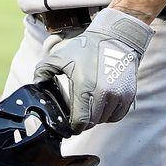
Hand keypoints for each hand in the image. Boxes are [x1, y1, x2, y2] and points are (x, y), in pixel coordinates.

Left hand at [33, 7, 153, 133]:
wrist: (116, 38)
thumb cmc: (87, 48)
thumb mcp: (61, 56)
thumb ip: (43, 71)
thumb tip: (36, 84)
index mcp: (85, 87)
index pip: (80, 121)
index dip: (73, 127)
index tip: (70, 124)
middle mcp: (103, 94)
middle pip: (92, 123)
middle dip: (84, 122)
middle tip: (79, 115)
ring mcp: (118, 95)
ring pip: (104, 120)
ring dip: (97, 117)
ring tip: (91, 106)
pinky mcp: (129, 95)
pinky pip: (117, 115)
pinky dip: (109, 114)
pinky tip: (103, 105)